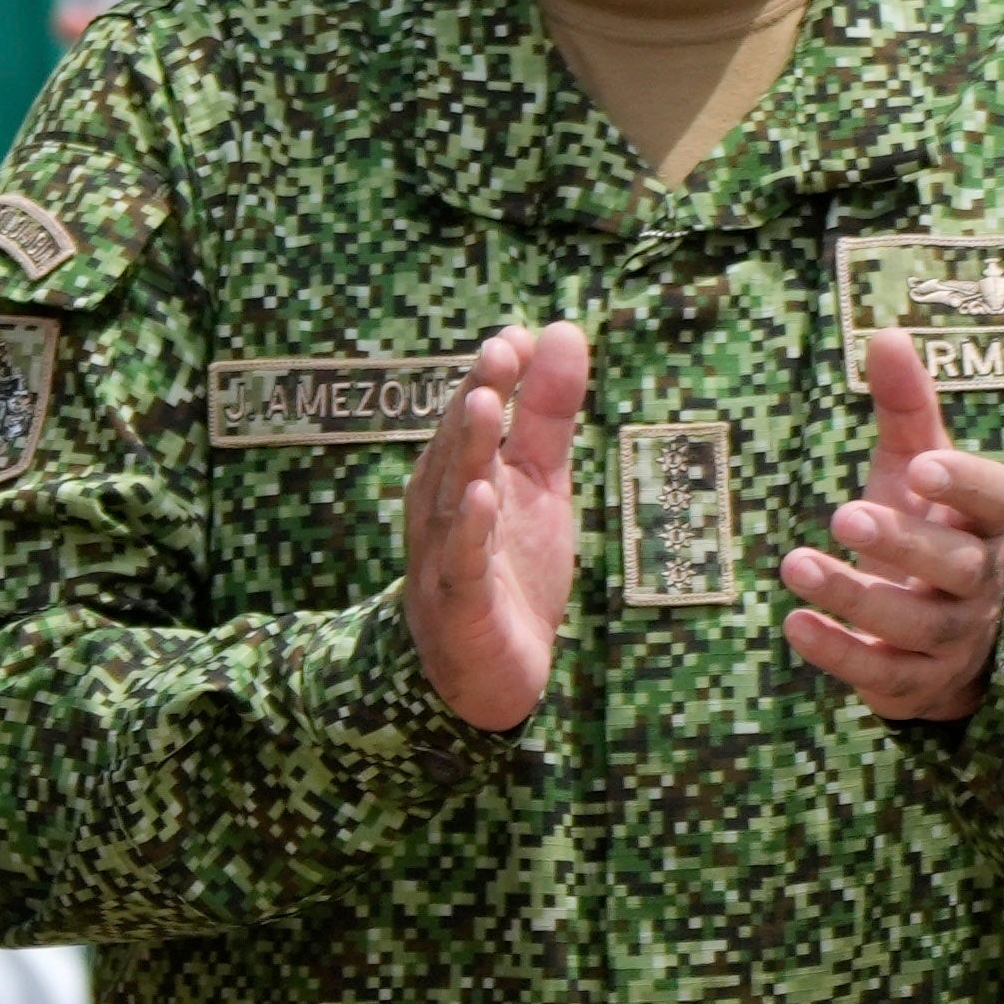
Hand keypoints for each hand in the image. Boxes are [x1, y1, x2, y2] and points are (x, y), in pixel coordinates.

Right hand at [400, 320, 587, 732]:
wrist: (492, 672)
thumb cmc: (509, 567)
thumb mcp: (540, 482)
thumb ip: (548, 413)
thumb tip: (559, 331)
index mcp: (461, 476)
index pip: (473, 418)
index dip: (494, 378)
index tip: (518, 336)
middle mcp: (444, 511)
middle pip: (458, 449)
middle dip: (475, 400)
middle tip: (498, 353)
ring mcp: (447, 557)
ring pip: (453, 498)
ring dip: (467, 451)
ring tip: (486, 405)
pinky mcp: (460, 604)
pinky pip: (462, 564)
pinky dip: (468, 531)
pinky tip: (481, 496)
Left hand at [787, 332, 1003, 725]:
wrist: (947, 638)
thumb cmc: (928, 531)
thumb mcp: (917, 468)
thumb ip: (906, 407)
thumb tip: (885, 331)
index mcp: (985, 523)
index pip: (999, 500)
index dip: (968, 484)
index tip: (925, 465)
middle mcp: (978, 580)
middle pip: (957, 565)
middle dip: (903, 543)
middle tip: (843, 514)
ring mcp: (949, 636)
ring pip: (913, 623)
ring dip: (854, 596)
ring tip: (795, 563)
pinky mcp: (912, 680)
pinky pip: (882, 674)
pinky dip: (838, 653)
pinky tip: (793, 624)